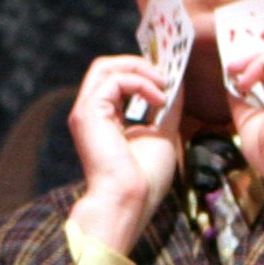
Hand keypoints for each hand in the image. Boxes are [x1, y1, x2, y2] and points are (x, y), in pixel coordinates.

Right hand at [67, 49, 179, 251]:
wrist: (128, 201)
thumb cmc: (144, 178)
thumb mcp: (163, 134)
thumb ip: (167, 108)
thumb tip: (178, 85)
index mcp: (105, 119)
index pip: (117, 81)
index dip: (142, 72)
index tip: (170, 77)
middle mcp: (90, 113)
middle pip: (107, 67)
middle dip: (139, 64)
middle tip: (167, 74)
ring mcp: (85, 111)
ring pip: (105, 67)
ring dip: (140, 69)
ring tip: (164, 83)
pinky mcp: (88, 112)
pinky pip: (115, 80)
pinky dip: (141, 83)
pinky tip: (159, 99)